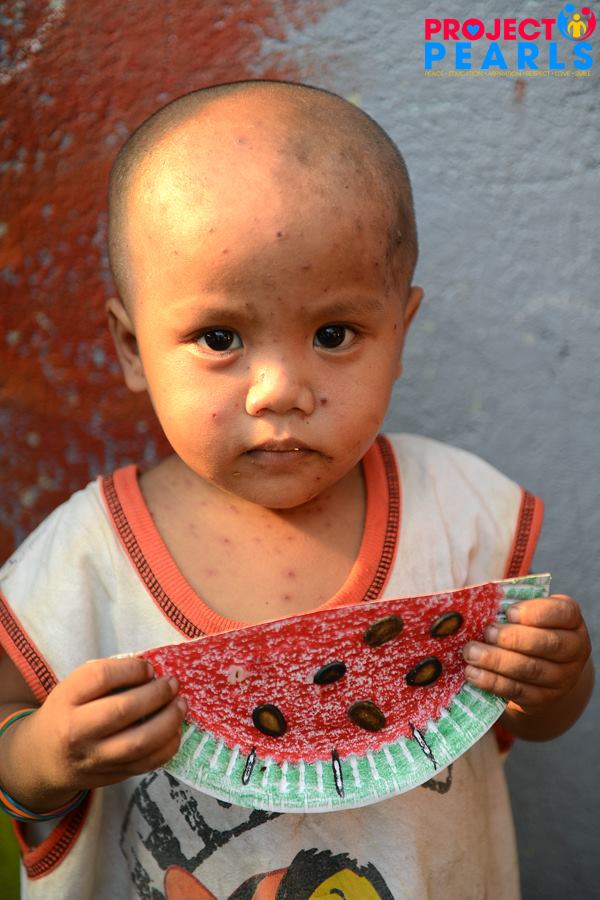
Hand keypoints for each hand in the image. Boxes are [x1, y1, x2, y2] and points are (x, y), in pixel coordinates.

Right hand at [12, 657, 186, 808]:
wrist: (43, 759)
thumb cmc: (67, 713)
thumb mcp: (73, 688)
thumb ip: (107, 678)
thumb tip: (151, 671)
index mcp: (66, 700)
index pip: (101, 677)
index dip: (132, 669)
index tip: (149, 667)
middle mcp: (77, 731)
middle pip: (123, 710)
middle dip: (157, 693)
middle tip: (173, 683)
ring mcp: (94, 758)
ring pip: (138, 743)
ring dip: (169, 721)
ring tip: (181, 705)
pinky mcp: (110, 776)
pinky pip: (146, 765)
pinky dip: (168, 747)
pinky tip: (176, 730)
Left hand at [463, 595, 591, 735]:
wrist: (542, 671)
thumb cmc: (528, 630)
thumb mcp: (529, 614)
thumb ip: (512, 608)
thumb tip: (480, 604)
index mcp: (571, 620)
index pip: (562, 613)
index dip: (535, 613)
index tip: (510, 612)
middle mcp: (574, 649)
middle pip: (547, 643)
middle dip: (513, 638)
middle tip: (487, 632)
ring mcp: (562, 677)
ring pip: (531, 669)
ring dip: (497, 661)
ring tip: (472, 653)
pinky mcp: (543, 698)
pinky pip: (518, 691)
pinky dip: (493, 682)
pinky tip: (473, 673)